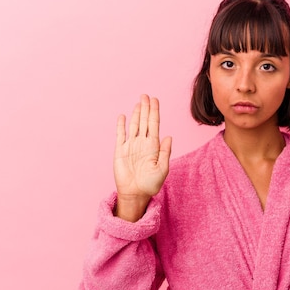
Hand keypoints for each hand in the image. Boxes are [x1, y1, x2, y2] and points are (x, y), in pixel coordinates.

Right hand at [113, 94, 171, 220]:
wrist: (135, 194)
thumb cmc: (151, 184)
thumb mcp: (162, 169)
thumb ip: (166, 152)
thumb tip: (169, 136)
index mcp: (154, 146)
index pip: (154, 125)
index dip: (155, 112)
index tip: (155, 100)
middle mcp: (142, 143)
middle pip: (144, 121)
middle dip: (145, 108)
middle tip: (146, 95)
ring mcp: (131, 146)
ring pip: (133, 125)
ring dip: (136, 113)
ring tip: (139, 102)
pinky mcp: (120, 150)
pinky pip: (120, 135)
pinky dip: (121, 125)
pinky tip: (122, 116)